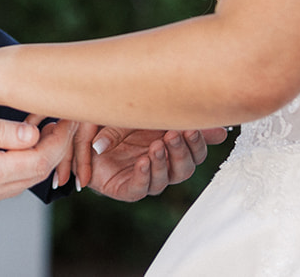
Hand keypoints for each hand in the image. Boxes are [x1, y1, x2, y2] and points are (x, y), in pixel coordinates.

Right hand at [0, 113, 74, 211]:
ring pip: (19, 183)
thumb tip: (34, 132)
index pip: (37, 161)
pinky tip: (13, 145)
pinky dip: (14, 167)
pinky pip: (1, 186)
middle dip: (52, 149)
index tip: (65, 117)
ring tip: (40, 128)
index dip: (57, 140)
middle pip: (33, 176)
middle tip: (60, 120)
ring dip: (34, 158)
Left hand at [69, 125, 227, 200]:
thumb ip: (174, 118)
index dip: (199, 141)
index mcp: (172, 145)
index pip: (197, 150)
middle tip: (174, 134)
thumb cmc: (116, 118)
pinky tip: (143, 161)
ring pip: (168, 178)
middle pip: (187, 166)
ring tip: (156, 146)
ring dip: (164, 161)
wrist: (80, 130)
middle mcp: (164, 164)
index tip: (193, 127)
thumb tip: (219, 130)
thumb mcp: (141, 111)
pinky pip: (141, 187)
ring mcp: (147, 177)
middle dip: (183, 150)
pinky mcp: (128, 188)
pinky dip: (144, 174)